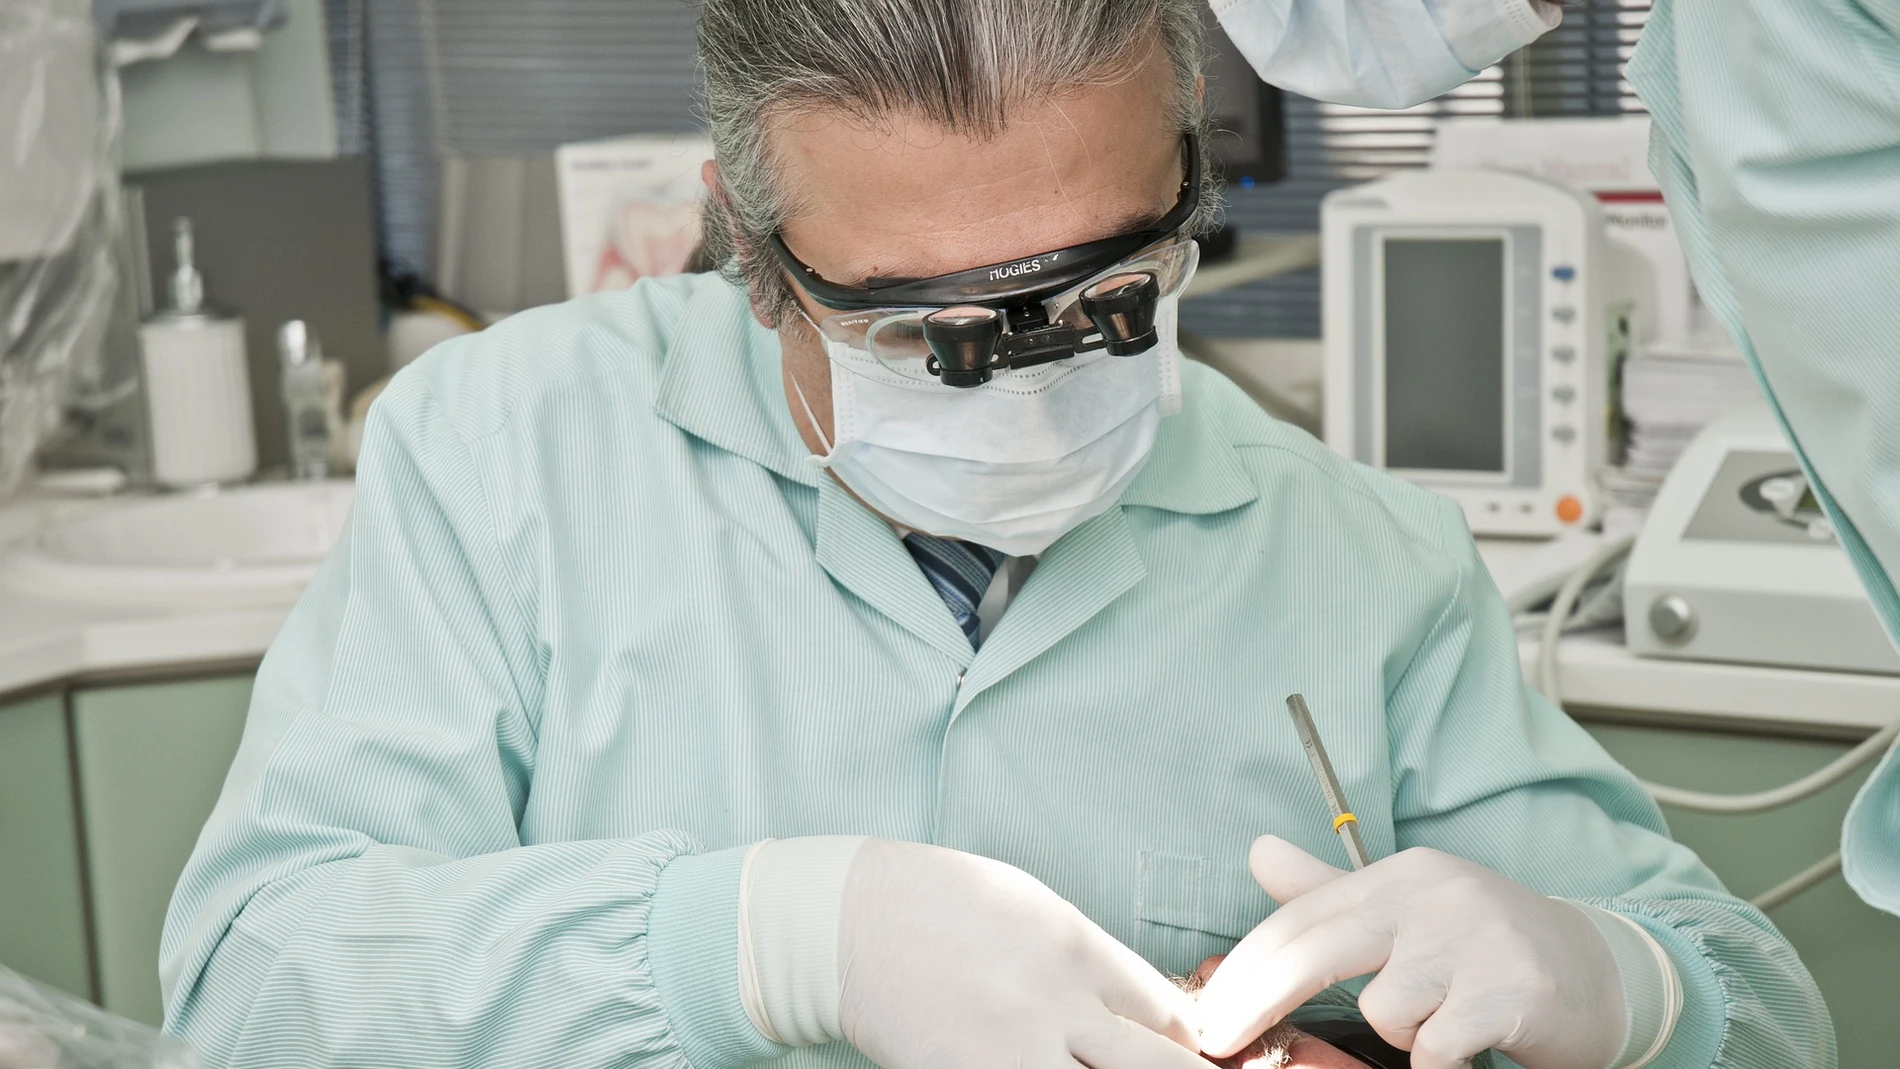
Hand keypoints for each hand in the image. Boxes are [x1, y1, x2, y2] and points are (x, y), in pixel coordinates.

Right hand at [837, 839, 1204, 1068]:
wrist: (851, 922)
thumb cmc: (943, 904)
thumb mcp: (1035, 908)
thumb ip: (1093, 959)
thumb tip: (1143, 1009)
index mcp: (1078, 950)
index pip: (1168, 1017)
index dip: (1181, 1045)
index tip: (1175, 1053)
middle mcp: (1058, 1004)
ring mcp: (1015, 1051)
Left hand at [1195, 837, 1626, 1068]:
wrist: (1599, 974)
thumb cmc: (1486, 949)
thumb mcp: (1409, 912)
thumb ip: (1329, 892)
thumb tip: (1258, 852)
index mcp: (1402, 875)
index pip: (1301, 919)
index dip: (1244, 970)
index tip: (1207, 1014)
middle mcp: (1434, 895)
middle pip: (1316, 951)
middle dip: (1256, 1002)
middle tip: (1220, 1043)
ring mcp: (1474, 939)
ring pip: (1385, 1011)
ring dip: (1404, 1033)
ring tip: (1444, 1022)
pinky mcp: (1510, 989)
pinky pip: (1436, 1045)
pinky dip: (1440, 1057)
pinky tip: (1467, 1043)